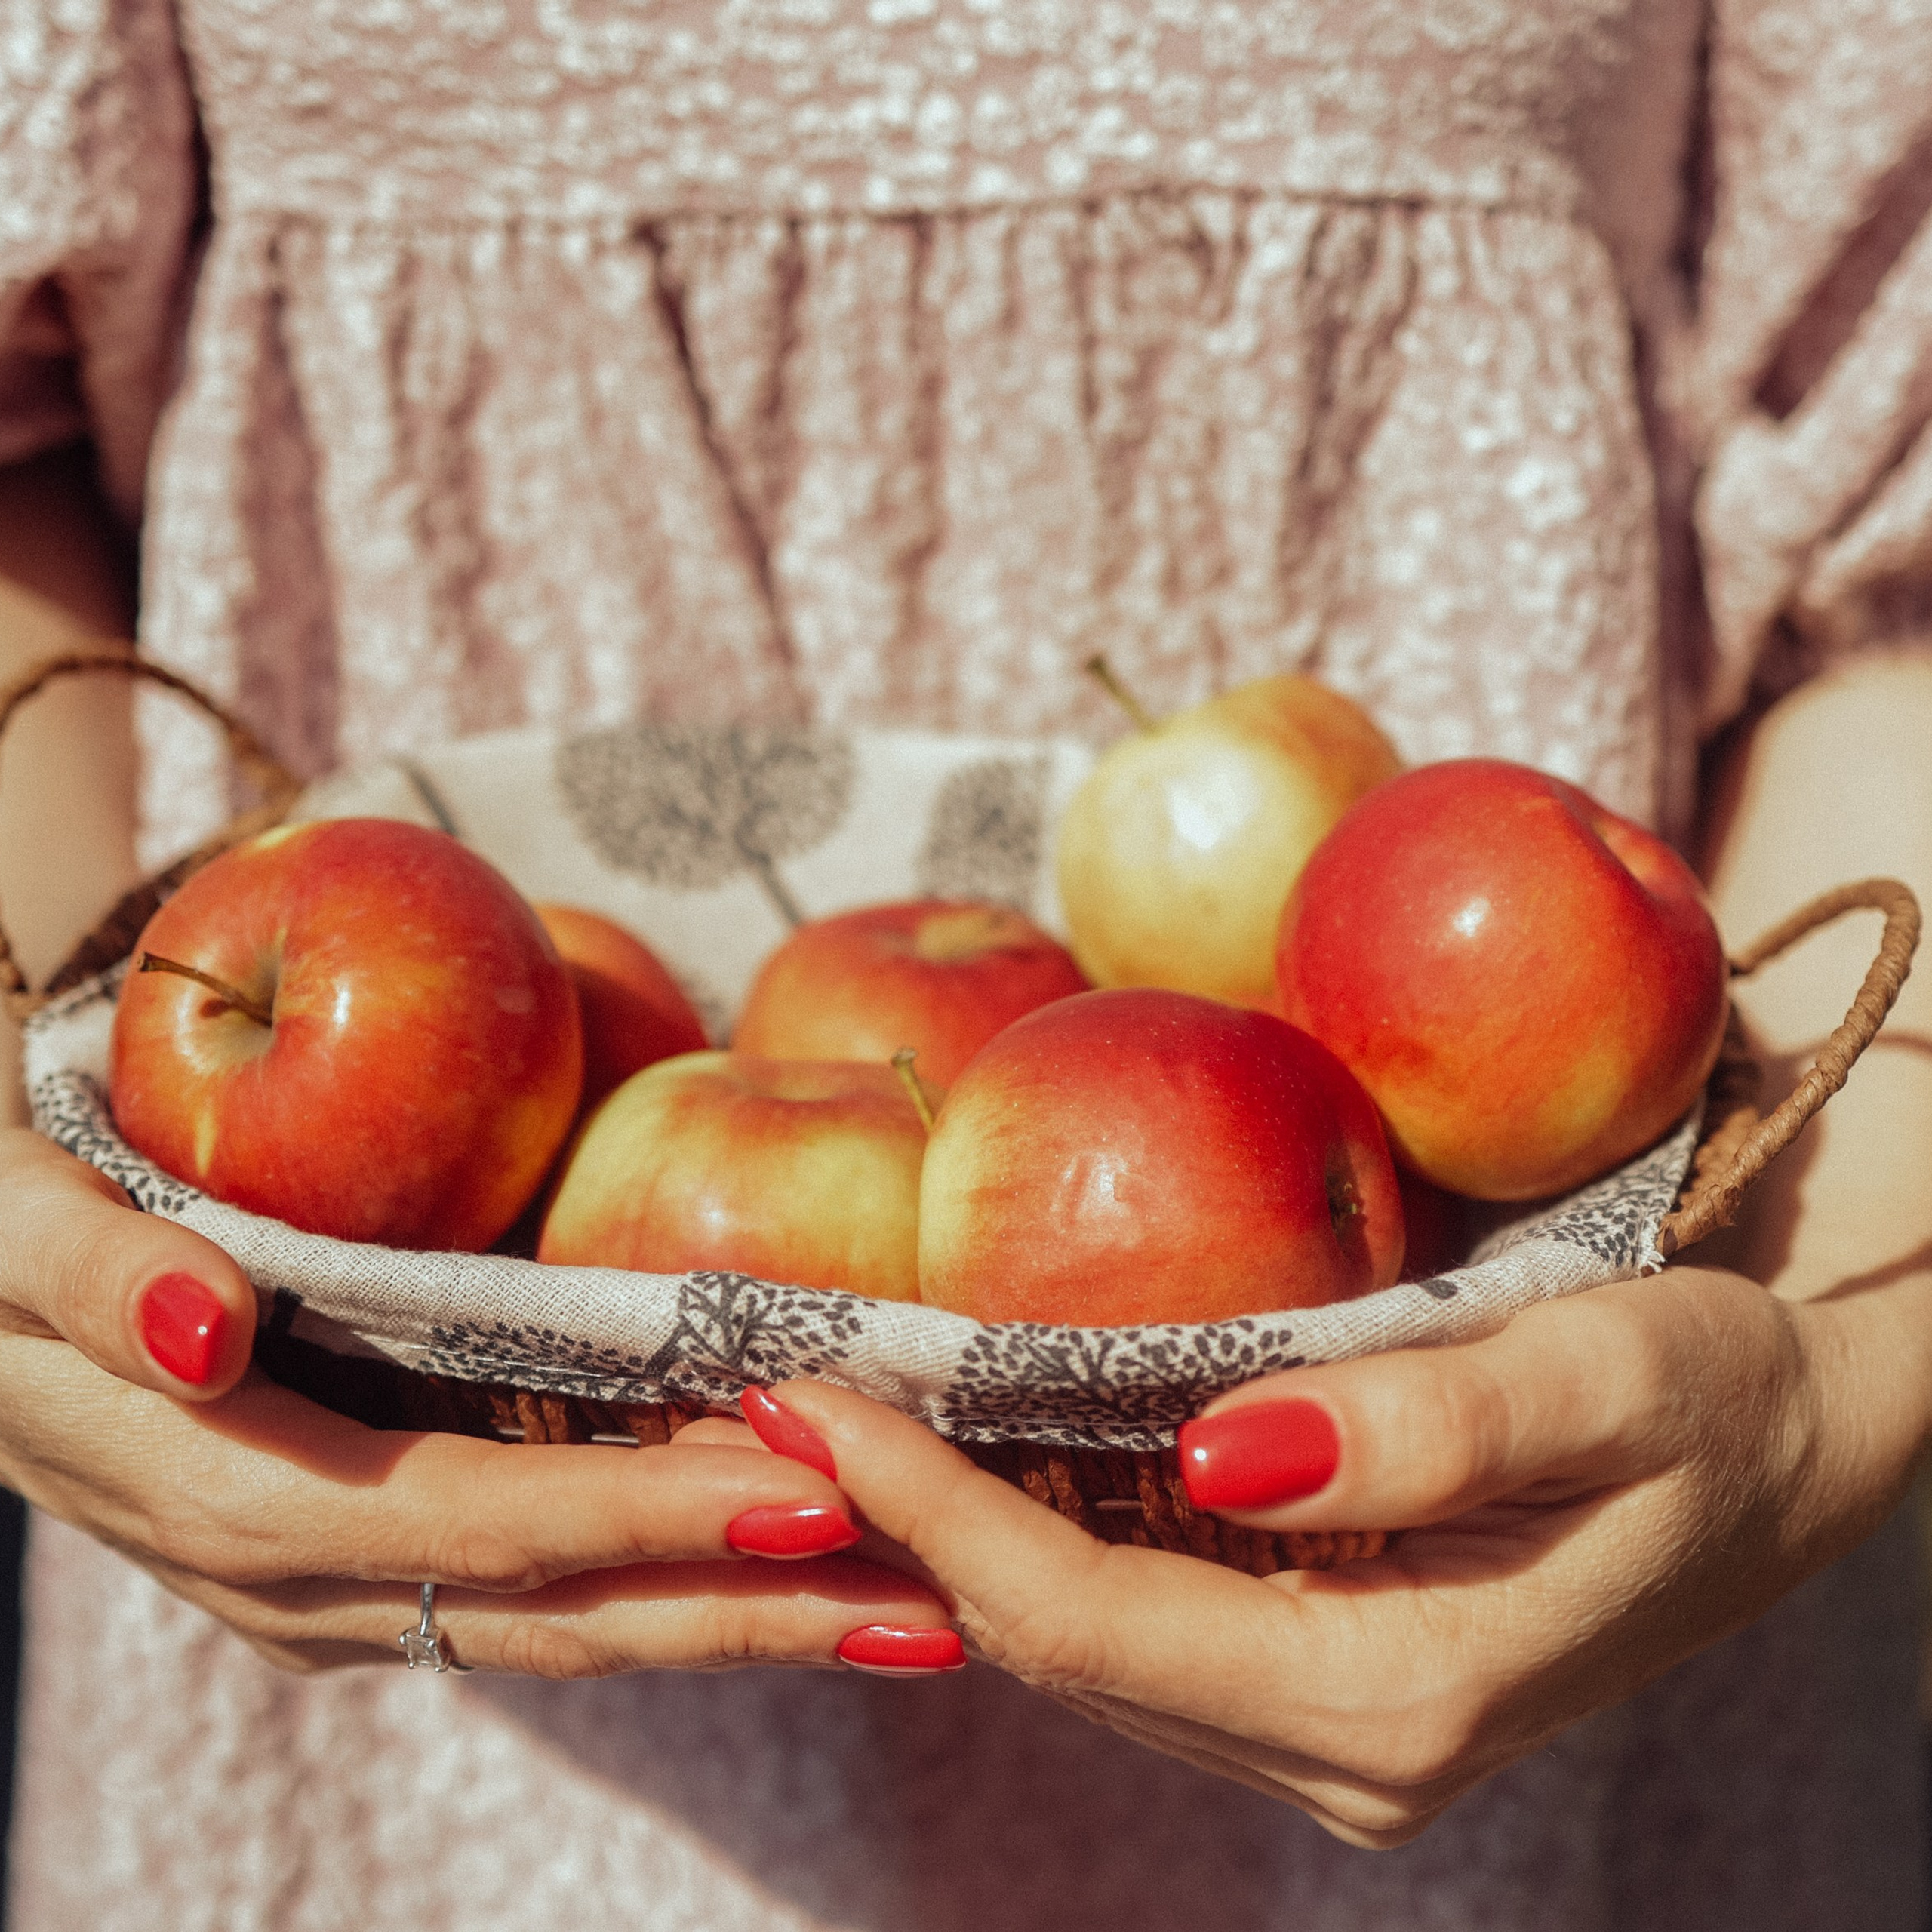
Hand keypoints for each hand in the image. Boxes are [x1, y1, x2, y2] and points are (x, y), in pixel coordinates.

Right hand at [0, 1128, 957, 1673]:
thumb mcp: (8, 1229)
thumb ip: (101, 1282)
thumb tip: (213, 1329)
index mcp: (239, 1496)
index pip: (484, 1526)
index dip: (651, 1520)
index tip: (817, 1498)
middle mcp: (302, 1574)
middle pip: (560, 1613)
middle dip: (748, 1613)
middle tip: (936, 1604)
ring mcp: (334, 1582)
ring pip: (562, 1621)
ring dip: (731, 1617)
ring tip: (901, 1607)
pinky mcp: (357, 1551)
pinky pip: (531, 1586)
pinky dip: (659, 1576)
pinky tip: (765, 1554)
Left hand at [763, 1263, 1931, 1844]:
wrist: (1790, 1443)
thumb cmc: (1713, 1392)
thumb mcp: (1606, 1379)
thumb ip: (1427, 1423)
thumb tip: (1215, 1454)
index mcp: (1398, 1698)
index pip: (1092, 1620)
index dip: (934, 1515)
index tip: (809, 1405)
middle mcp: (1345, 1753)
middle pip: (1061, 1648)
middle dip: (905, 1527)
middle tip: (771, 1402)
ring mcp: (1328, 1734)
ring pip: (1085, 1647)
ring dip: (952, 1538)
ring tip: (829, 1428)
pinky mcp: (1322, 1682)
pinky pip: (1137, 1625)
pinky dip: (1035, 1544)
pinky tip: (966, 1463)